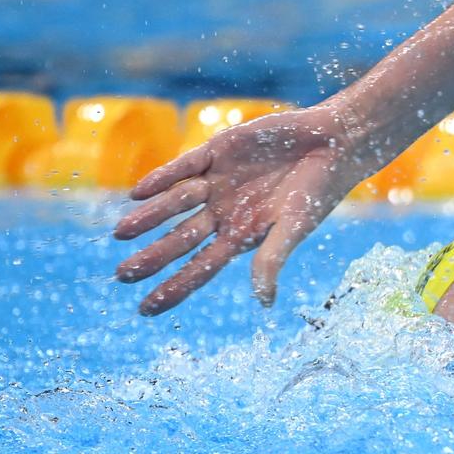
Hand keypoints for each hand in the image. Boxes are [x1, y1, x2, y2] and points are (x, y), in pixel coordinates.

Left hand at [114, 105, 368, 315]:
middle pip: (181, 239)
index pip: (201, 267)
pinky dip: (161, 178)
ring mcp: (219, 182)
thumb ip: (273, 259)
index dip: (173, 288)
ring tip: (120, 233)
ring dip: (149, 218)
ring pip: (175, 203)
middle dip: (152, 257)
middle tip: (122, 275)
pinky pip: (183, 167)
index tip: (145, 310)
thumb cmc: (320, 190)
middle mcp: (225, 211)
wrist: (333, 142)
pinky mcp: (218, 151)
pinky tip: (137, 192)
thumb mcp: (295, 227)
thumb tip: (264, 303)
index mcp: (243, 234)